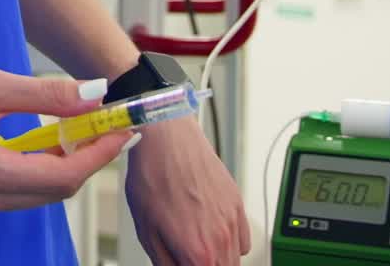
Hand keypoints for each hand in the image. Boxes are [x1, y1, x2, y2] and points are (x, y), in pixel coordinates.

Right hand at [0, 68, 134, 213]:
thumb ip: (43, 93)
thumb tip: (92, 95)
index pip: (64, 175)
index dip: (99, 153)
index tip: (123, 128)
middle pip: (57, 189)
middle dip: (90, 158)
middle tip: (110, 126)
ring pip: (41, 192)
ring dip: (67, 162)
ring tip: (84, 128)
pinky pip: (20, 188)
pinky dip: (42, 166)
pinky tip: (47, 139)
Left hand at [124, 115, 251, 263]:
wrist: (166, 136)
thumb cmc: (152, 175)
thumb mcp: (146, 229)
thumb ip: (165, 262)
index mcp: (198, 253)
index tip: (183, 262)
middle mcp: (222, 240)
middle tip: (187, 255)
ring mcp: (232, 221)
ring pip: (235, 260)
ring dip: (219, 259)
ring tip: (197, 245)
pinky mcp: (237, 203)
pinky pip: (243, 240)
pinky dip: (231, 244)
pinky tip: (210, 230)